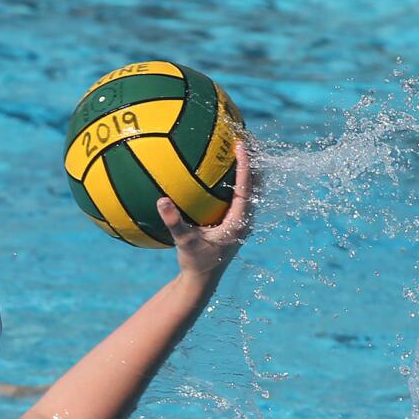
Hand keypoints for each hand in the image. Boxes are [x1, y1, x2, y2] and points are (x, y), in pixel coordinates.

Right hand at [158, 139, 254, 279]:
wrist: (202, 280)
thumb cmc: (195, 262)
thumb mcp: (184, 242)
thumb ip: (174, 222)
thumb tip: (161, 201)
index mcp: (239, 222)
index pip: (246, 187)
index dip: (245, 164)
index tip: (240, 144)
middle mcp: (246, 219)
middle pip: (257, 183)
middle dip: (253, 160)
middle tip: (244, 137)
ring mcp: (243, 220)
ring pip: (252, 188)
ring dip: (248, 169)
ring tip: (238, 148)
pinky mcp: (236, 221)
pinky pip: (241, 195)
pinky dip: (236, 180)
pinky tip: (222, 171)